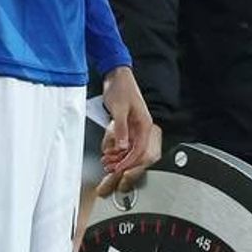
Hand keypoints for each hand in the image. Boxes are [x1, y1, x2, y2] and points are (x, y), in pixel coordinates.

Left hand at [95, 66, 161, 196]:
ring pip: (129, 153)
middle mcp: (142, 129)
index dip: (128, 163)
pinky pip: (124, 146)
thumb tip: (122, 147)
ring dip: (118, 162)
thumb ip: (121, 129)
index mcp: (145, 125)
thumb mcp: (119, 109)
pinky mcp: (128, 129)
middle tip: (110, 176)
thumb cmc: (121, 88)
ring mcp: (135, 130)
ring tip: (106, 168)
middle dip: (124, 168)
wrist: (117, 75)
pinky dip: (116, 153)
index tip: (118, 171)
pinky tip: (107, 157)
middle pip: (137, 156)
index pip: (140, 150)